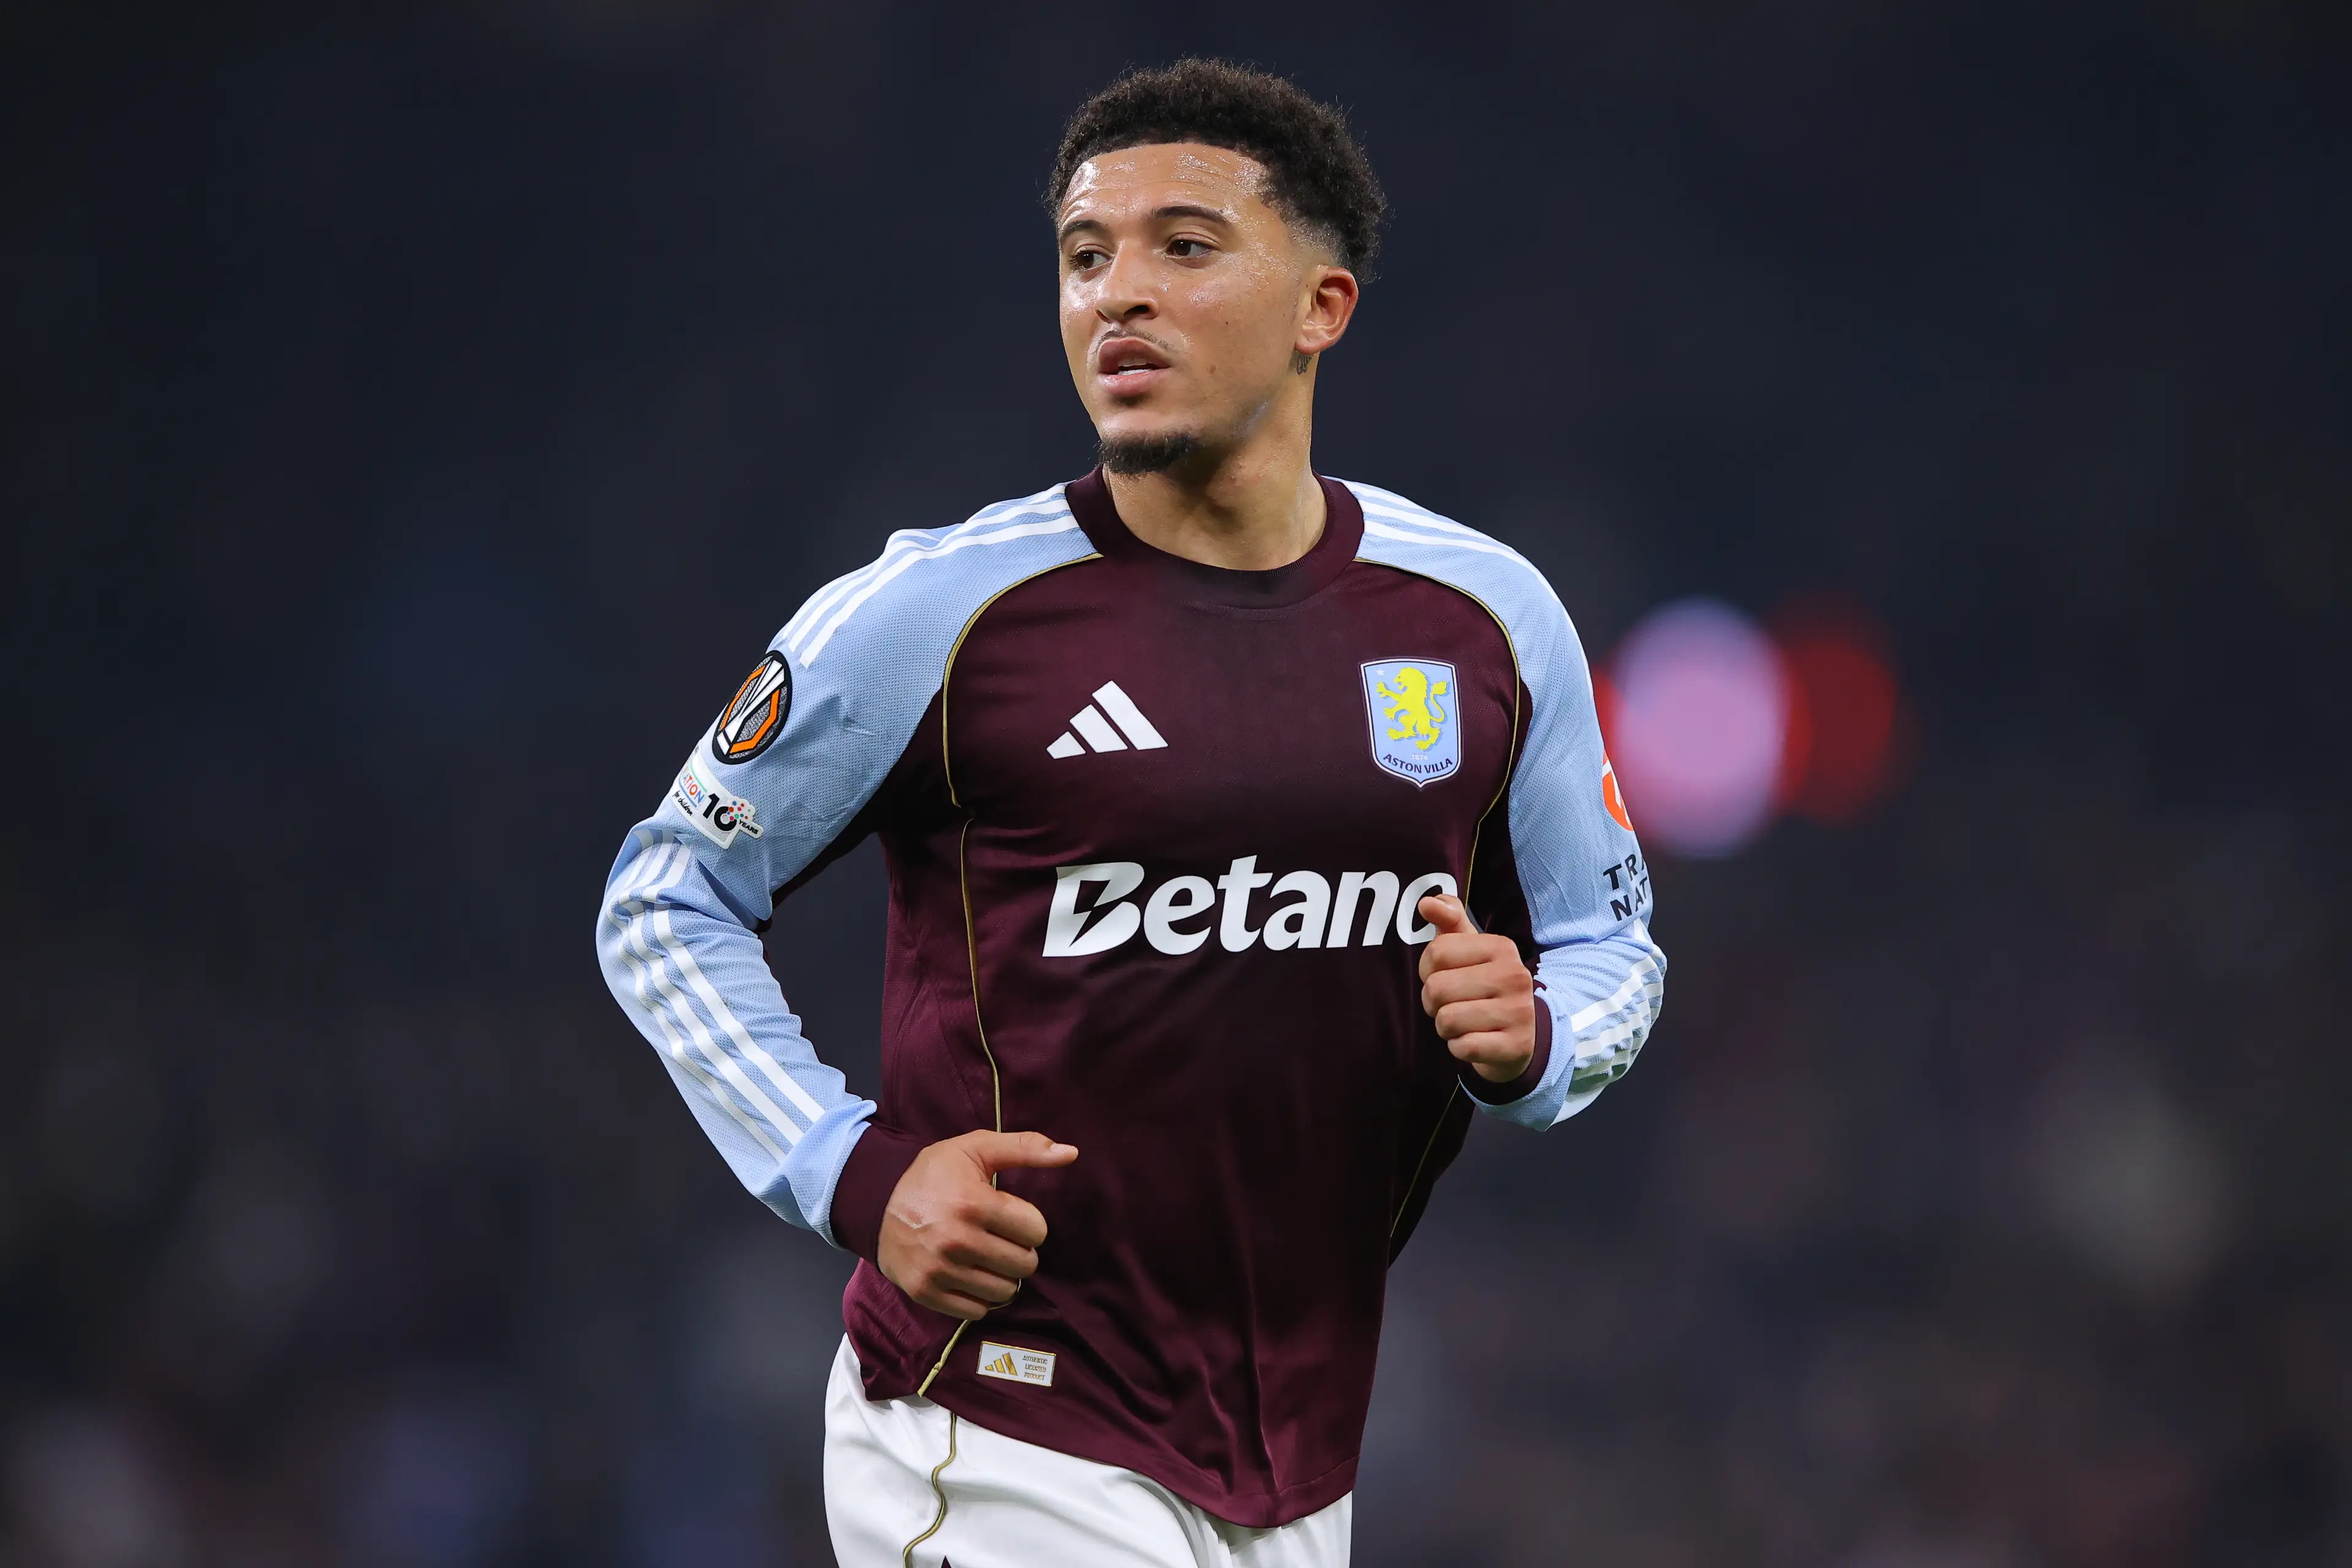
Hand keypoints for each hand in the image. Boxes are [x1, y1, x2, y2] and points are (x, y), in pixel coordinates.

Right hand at [877, 1130, 1078, 1320]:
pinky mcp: (925, 1292)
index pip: (1035, 1231)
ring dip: (1002, 1275)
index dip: (1029, 1223)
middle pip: (1024, 1264)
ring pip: (1004, 1291)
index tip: (1011, 1217)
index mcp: (973, 1203)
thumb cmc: (934, 1174)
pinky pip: (977, 1310)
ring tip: (986, 1257)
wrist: (876, 1202)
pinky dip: (979, 1296)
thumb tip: (1071, 1153)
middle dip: (1019, 1251)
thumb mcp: (976, 1148)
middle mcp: (956, 1239)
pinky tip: (969, 1274)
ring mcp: (939, 1269)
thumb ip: (1026, 1148)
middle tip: (1000, 1239)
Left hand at [1417, 895, 1536, 1083]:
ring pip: (1447, 1021)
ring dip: (1446, 1027)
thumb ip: (1448, 921)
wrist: (1521, 1036)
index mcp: (1502, 947)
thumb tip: (1426, 903)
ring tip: (1464, 1023)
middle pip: (1437, 988)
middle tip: (1452, 1005)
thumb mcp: (1470, 950)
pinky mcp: (1516, 1046)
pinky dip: (1459, 1048)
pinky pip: (1462, 1047)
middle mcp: (1515, 976)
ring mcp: (1519, 1013)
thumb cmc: (1484, 987)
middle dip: (1434, 1002)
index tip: (1444, 976)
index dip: (1428, 970)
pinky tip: (1475, 1040)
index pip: (1436, 952)